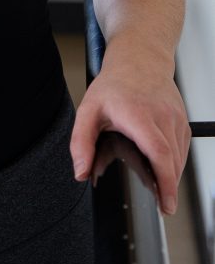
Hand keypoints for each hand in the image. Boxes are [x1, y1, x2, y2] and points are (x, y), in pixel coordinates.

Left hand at [69, 50, 190, 216]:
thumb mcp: (88, 109)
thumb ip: (81, 142)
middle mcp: (161, 115)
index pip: (159, 152)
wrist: (138, 59)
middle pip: (172, 161)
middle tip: (161, 205)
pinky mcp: (182, 120)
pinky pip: (183, 149)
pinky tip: (164, 167)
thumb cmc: (114, 84)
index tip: (166, 203)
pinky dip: (175, 163)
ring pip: (180, 157)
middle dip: (168, 187)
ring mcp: (175, 117)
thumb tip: (80, 172)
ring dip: (172, 176)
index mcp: (138, 114)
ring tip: (160, 188)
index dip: (165, 182)